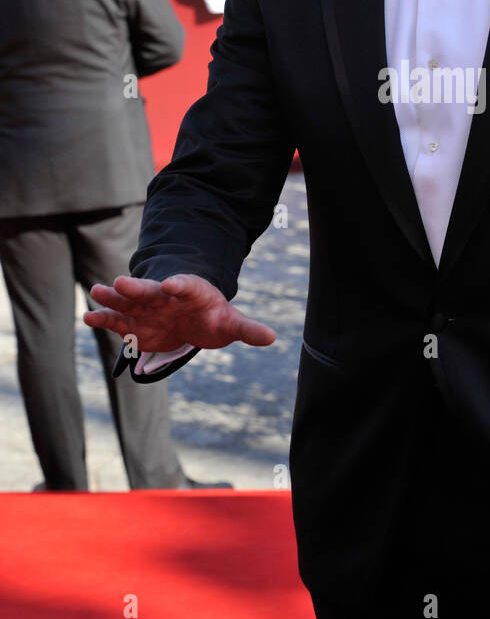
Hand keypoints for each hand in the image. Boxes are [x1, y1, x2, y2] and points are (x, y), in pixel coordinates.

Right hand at [84, 273, 276, 373]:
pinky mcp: (136, 324)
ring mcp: (148, 308)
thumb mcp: (231, 323)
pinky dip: (105, 319)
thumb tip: (272, 337)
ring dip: (113, 298)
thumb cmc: (213, 316)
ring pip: (129, 301)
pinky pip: (119, 321)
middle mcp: (166, 296)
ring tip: (96, 291)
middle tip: (121, 282)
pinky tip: (88, 316)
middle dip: (137, 287)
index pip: (186, 285)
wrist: (193, 317)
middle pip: (150, 290)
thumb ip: (247, 329)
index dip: (179, 284)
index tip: (171, 284)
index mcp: (192, 291)